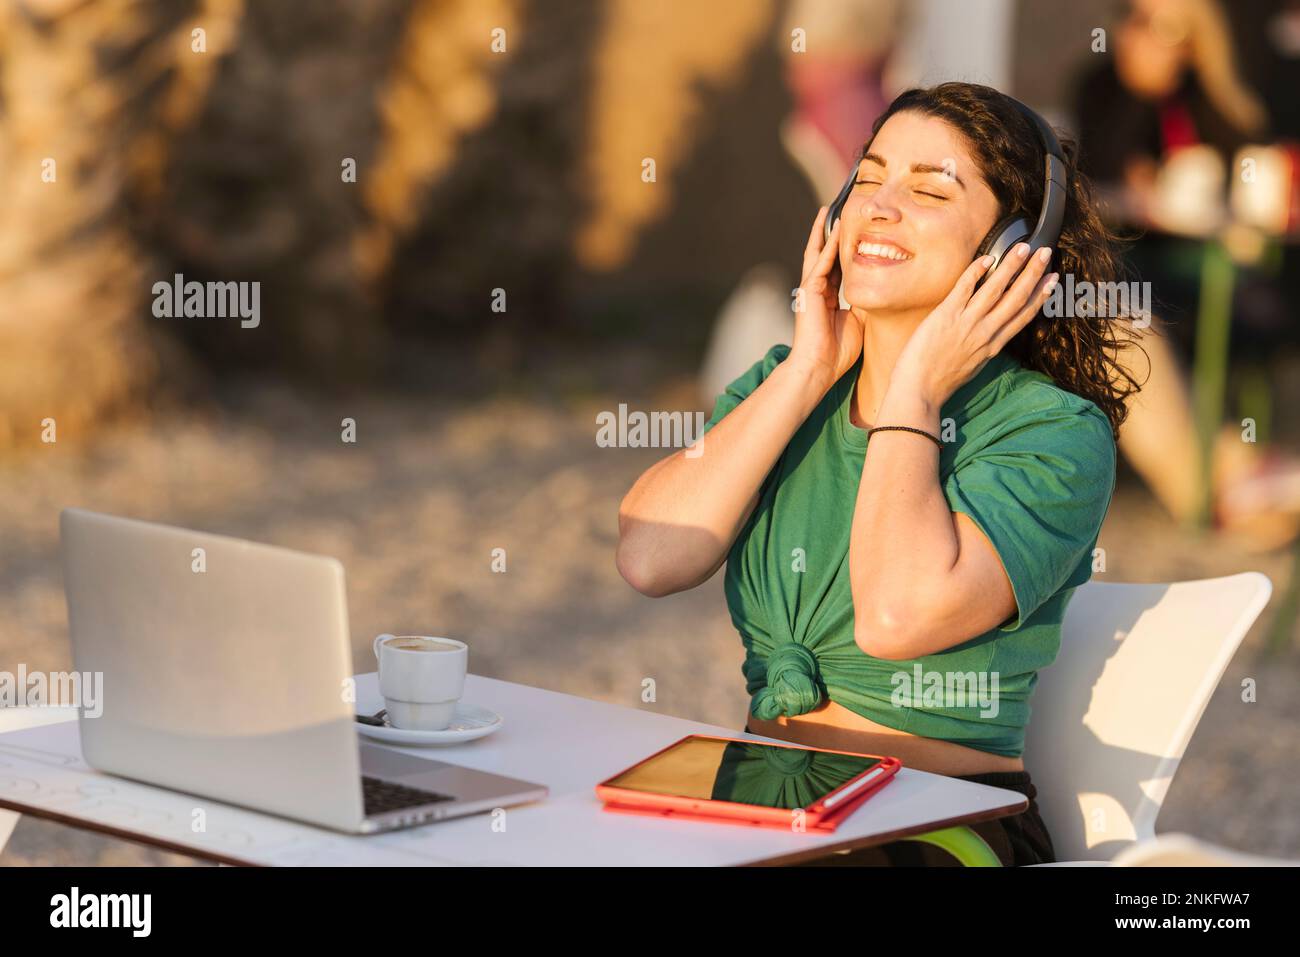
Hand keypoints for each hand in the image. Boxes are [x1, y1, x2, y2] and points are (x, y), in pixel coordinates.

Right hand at [787, 206, 863, 390]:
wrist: (819, 368)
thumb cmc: (838, 352)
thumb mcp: (859, 321)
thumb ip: (864, 303)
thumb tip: (879, 290)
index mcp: (828, 298)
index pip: (836, 267)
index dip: (844, 250)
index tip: (854, 233)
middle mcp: (817, 290)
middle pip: (824, 255)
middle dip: (830, 234)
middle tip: (838, 212)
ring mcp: (811, 290)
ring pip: (818, 254)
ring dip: (823, 232)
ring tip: (829, 211)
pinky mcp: (808, 292)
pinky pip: (819, 263)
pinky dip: (826, 246)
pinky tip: (834, 230)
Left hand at [889, 242, 1058, 407]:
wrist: (919, 389)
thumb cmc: (941, 380)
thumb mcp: (974, 366)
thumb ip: (985, 347)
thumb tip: (992, 334)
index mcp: (994, 346)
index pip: (1024, 315)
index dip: (1041, 295)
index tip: (1052, 279)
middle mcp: (985, 332)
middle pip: (1016, 297)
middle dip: (1033, 273)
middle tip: (1044, 253)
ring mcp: (967, 322)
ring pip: (995, 289)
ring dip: (1011, 266)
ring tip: (1022, 248)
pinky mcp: (946, 314)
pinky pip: (965, 287)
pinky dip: (976, 271)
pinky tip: (986, 259)